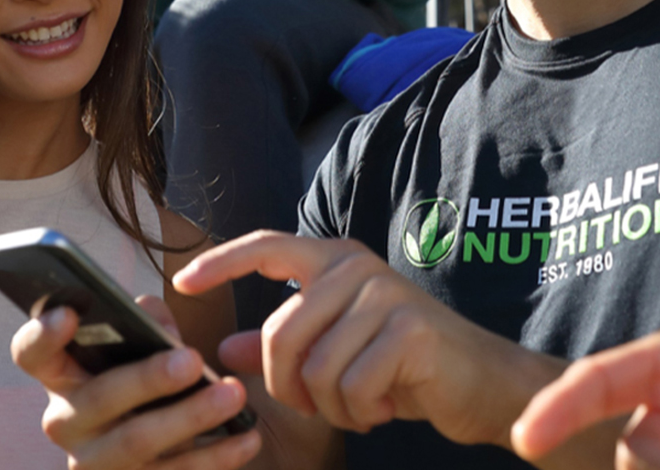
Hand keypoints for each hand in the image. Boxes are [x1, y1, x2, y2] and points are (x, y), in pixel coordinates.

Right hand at [11, 293, 261, 469]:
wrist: (160, 453)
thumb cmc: (151, 380)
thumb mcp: (144, 347)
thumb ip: (149, 322)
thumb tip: (154, 317)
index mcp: (63, 374)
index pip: (32, 352)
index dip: (42, 333)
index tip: (70, 313)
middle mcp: (67, 422)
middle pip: (99, 399)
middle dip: (148, 378)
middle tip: (194, 360)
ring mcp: (93, 465)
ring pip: (136, 443)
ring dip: (190, 419)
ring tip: (234, 396)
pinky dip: (213, 457)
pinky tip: (246, 437)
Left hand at [174, 230, 558, 447]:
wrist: (480, 384)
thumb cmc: (402, 367)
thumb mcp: (335, 353)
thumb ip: (281, 347)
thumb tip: (222, 350)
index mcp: (335, 259)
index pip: (267, 247)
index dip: (221, 261)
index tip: (179, 282)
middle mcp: (356, 265)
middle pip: (278, 335)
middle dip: (289, 387)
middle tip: (324, 403)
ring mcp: (383, 293)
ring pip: (313, 370)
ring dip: (332, 407)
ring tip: (364, 400)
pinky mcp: (408, 329)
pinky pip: (350, 388)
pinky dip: (361, 413)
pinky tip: (387, 405)